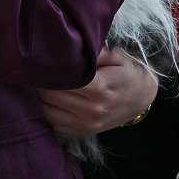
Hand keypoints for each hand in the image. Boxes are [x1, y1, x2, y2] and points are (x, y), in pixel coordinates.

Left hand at [37, 47, 157, 135]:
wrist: (141, 98)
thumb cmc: (126, 72)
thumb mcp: (114, 56)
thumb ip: (92, 51)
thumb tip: (69, 45)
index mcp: (98, 87)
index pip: (60, 79)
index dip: (48, 69)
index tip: (41, 59)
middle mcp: (91, 109)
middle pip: (49, 95)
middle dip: (41, 81)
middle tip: (38, 69)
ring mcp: (86, 124)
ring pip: (47, 112)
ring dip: (40, 97)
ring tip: (41, 82)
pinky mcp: (83, 133)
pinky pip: (54, 124)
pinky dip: (47, 111)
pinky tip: (48, 98)